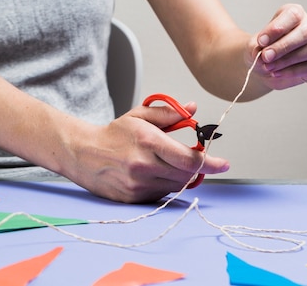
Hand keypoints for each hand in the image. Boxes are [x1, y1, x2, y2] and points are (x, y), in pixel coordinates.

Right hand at [69, 103, 229, 202]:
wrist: (83, 154)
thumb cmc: (112, 135)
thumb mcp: (139, 116)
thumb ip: (169, 113)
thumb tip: (193, 109)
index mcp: (148, 141)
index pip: (189, 158)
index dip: (210, 163)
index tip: (223, 164)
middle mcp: (144, 165)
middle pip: (187, 174)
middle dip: (195, 168)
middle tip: (192, 159)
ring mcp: (139, 184)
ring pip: (176, 186)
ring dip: (179, 176)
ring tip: (165, 164)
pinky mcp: (134, 198)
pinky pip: (161, 195)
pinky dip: (164, 185)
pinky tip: (152, 174)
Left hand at [248, 4, 306, 89]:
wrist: (264, 66)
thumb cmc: (261, 49)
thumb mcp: (253, 46)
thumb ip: (256, 48)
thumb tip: (263, 55)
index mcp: (294, 13)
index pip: (293, 15)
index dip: (277, 28)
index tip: (261, 41)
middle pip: (306, 32)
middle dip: (283, 46)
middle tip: (265, 56)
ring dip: (287, 60)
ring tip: (268, 67)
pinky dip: (292, 71)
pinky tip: (277, 73)